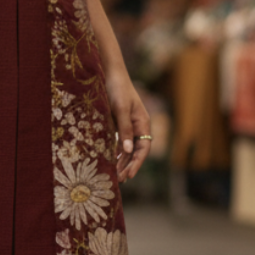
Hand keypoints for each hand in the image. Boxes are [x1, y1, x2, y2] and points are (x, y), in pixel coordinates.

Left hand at [104, 66, 151, 181]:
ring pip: (127, 149)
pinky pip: (119, 142)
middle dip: (129, 166)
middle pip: (136, 151)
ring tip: (114, 176)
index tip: (129, 175)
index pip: (144, 148)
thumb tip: (127, 150)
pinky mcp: (119, 124)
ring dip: (122, 162)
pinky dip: (115, 153)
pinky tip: (110, 162)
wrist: (110, 74)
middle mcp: (138, 126)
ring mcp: (128, 126)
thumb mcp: (120, 109)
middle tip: (120, 180)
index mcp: (143, 122)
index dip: (137, 162)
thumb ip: (124, 129)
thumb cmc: (117, 89)